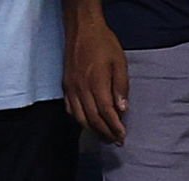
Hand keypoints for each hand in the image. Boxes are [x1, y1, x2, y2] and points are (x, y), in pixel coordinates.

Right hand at [62, 13, 127, 143]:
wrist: (82, 30)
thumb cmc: (104, 43)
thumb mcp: (119, 62)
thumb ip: (121, 86)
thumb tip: (123, 109)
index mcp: (97, 83)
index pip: (106, 112)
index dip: (114, 127)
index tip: (122, 136)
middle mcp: (82, 90)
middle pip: (93, 119)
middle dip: (105, 133)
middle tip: (115, 141)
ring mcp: (72, 90)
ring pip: (80, 118)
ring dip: (92, 130)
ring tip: (103, 136)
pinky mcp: (66, 88)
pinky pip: (71, 111)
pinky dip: (80, 120)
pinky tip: (87, 123)